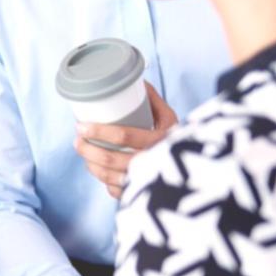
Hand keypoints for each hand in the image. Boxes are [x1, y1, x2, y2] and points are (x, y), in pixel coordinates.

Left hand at [74, 82, 176, 198]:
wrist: (197, 169)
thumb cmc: (177, 139)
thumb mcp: (170, 118)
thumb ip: (152, 100)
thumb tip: (134, 80)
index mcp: (161, 141)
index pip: (124, 136)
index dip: (99, 131)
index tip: (81, 125)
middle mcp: (154, 164)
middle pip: (111, 160)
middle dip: (87, 149)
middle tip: (77, 140)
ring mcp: (148, 183)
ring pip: (109, 177)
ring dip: (91, 165)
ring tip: (83, 152)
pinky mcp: (143, 195)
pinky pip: (116, 191)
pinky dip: (104, 182)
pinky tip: (98, 170)